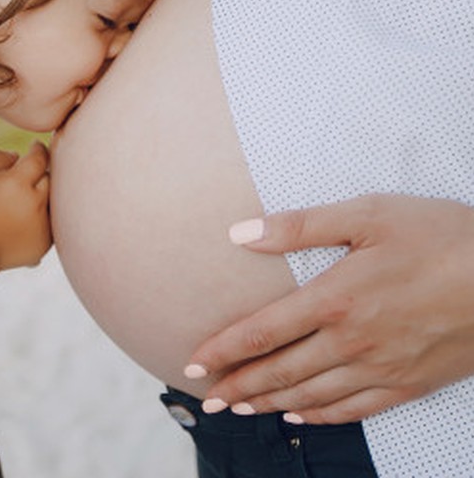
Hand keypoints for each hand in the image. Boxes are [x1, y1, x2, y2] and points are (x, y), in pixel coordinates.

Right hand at [0, 141, 51, 271]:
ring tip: (25, 201)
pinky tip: (26, 221)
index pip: (39, 157)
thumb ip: (1, 158)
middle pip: (50, 179)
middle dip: (41, 175)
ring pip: (54, 202)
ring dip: (44, 198)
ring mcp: (41, 225)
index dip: (38, 150)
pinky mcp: (43, 243)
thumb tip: (19, 157)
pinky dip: (43, 219)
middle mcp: (34, 203)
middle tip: (29, 177)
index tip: (35, 148)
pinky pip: (51, 224)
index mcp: (17, 182)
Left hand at [186, 194, 473, 423]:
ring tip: (239, 410)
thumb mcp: (367, 214)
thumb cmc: (438, 236)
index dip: (223, 351)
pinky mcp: (410, 383)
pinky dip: (321, 416)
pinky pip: (355, 410)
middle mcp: (351, 342)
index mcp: (334, 298)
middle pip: (279, 371)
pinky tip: (301, 415)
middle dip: (237, 387)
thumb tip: (240, 234)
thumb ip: (299, 226)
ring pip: (311, 395)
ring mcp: (382, 368)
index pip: (262, 332)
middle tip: (206, 400)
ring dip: (269, 404)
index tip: (193, 366)